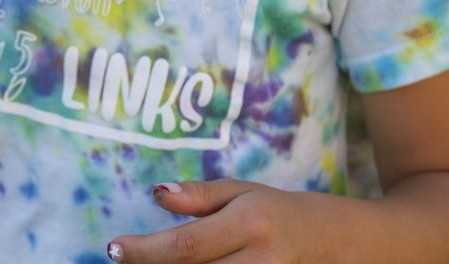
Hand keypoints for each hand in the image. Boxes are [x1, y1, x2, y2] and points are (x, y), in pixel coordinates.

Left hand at [105, 179, 318, 263]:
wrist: (335, 242)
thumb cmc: (278, 212)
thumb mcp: (242, 192)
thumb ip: (199, 195)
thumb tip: (156, 194)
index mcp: (252, 224)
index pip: (188, 245)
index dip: (146, 251)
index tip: (113, 248)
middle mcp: (262, 261)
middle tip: (124, 258)